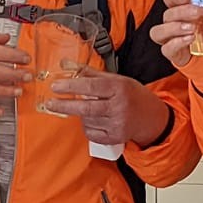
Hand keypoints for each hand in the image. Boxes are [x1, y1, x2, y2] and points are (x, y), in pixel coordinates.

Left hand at [44, 71, 171, 147]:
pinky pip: (91, 133)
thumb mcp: (115, 79)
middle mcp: (119, 107)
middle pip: (86, 108)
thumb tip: (65, 64)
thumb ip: (89, 73)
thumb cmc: (132, 95)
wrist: (152, 117)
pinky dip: (87, 126)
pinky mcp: (115, 138)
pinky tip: (95, 120)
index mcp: (119, 88)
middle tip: (50, 103)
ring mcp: (117, 125)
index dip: (71, 86)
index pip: (91, 87)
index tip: (56, 86)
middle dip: (64, 105)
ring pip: (87, 120)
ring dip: (81, 114)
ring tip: (89, 108)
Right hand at [151, 0, 202, 70]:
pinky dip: (175, 43)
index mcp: (182, 9)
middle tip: (198, 12)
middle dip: (182, 11)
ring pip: (159, 31)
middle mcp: (172, 22)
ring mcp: (169, 39)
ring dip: (174, 28)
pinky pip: (166, 48)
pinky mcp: (172, 53)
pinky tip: (189, 40)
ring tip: (193, 28)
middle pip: (167, 13)